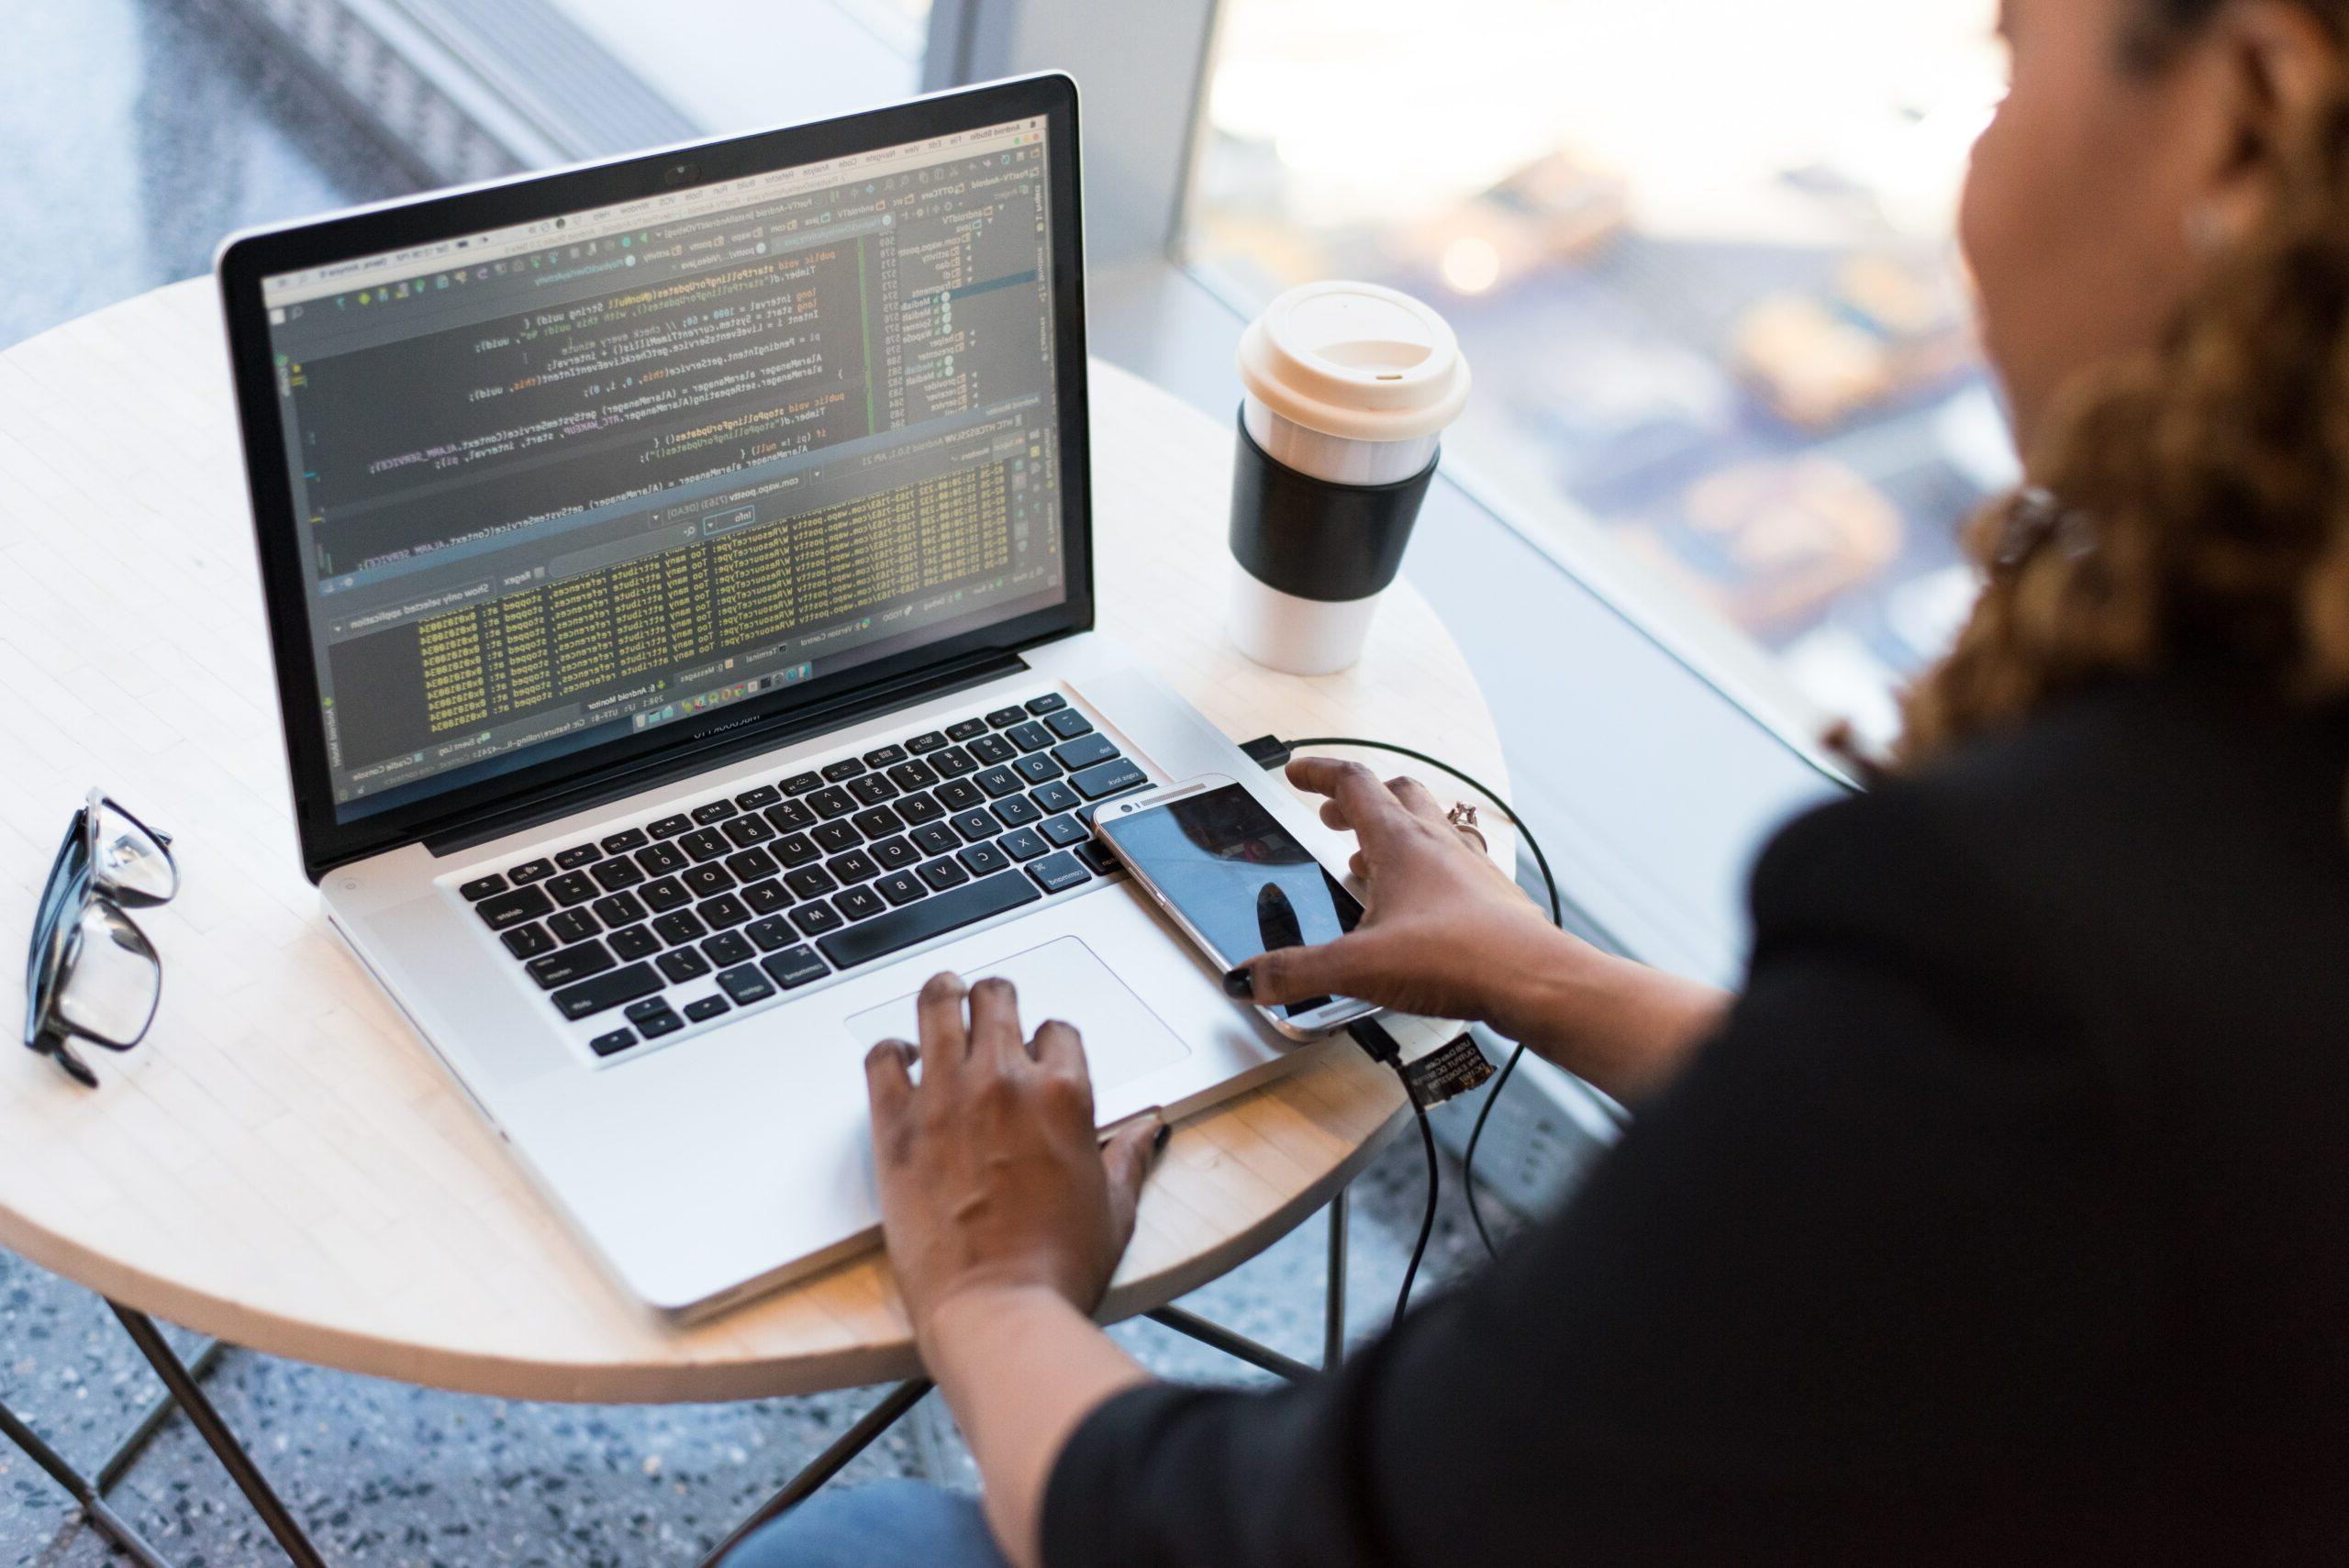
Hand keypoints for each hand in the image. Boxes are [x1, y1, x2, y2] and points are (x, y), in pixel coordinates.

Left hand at [864, 973, 1162, 1342]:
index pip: (1057, 1031)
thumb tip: (1148, 1128)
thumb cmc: (1057, 1267)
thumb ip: (1129, 1156)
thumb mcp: (1115, 1207)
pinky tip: (898, 1058)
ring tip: (942, 996)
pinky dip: (889, 1051)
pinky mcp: (896, 1125)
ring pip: (938, 1005)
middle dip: (995, 1000)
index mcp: (1064, 1093)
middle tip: (987, 1008)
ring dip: (942, 996)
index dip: (1048, 1043)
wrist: (996, 1308)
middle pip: (996, 998)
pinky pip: (882, 1058)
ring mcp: (946, 1096)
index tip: (1038, 1059)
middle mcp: (1005, 1081)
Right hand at [1235, 758, 1732, 1099]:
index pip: (1353, 784)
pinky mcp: (1490, 900)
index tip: (1296, 771)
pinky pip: (1453, 866)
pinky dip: (1426, 871)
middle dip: (1358, 800)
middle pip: (1397, 794)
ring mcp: (1470, 868)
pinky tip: (1417, 908)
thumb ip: (1297, 973)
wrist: (1535, 980)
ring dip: (1394, 833)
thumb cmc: (1458, 958)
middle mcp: (1438, 844)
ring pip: (1429, 827)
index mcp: (1401, 842)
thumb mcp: (1357, 968)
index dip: (1319, 773)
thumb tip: (1249, 979)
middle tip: (1332, 814)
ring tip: (1368, 862)